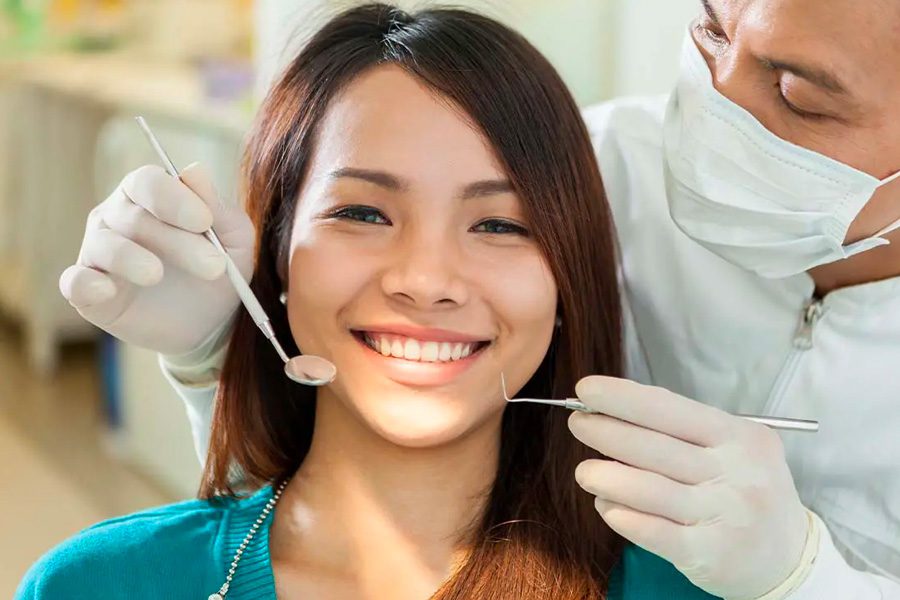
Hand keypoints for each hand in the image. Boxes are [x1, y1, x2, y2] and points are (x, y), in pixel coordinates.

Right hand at [59, 163, 252, 355]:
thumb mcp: (234, 241)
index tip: (204, 222)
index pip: (149, 182)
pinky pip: (76, 281)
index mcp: (151, 196)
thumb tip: (195, 170)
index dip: (173, 199)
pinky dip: (86, 283)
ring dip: (132, 258)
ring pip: (105, 244)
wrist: (209, 323)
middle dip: (177, 242)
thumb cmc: (219, 269)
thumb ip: (218, 209)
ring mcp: (99, 252)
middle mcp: (117, 216)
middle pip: (134, 217)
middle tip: (214, 266)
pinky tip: (105, 290)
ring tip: (157, 275)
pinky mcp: (89, 292)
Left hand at [568, 377, 808, 599]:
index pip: (671, 409)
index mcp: (738, 437)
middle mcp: (735, 473)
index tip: (586, 390)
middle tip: (578, 423)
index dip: (624, 398)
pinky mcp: (710, 553)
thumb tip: (614, 414)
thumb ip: (683, 433)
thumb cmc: (747, 491)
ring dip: (607, 477)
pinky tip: (606, 506)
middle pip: (655, 447)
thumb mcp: (733, 450)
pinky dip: (624, 517)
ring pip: (651, 490)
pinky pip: (656, 532)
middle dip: (607, 431)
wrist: (790, 558)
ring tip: (584, 472)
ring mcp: (724, 514)